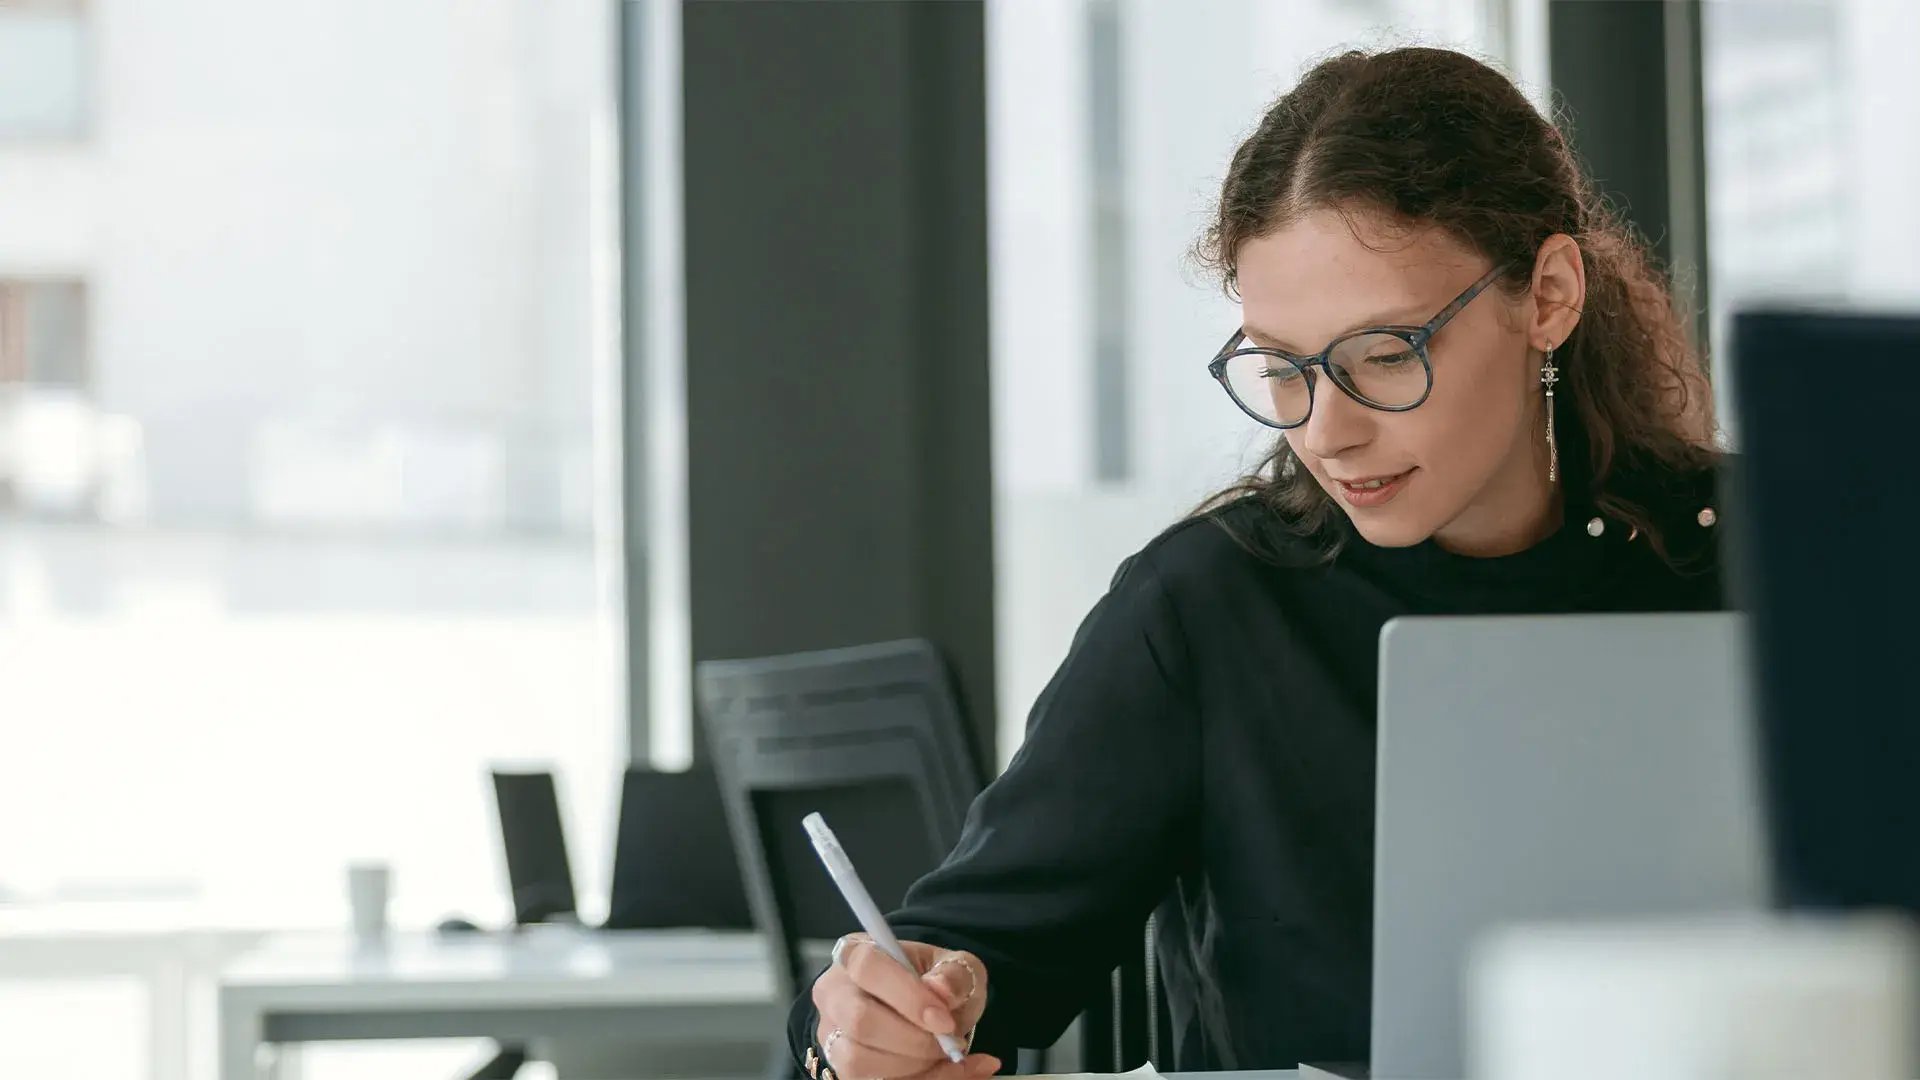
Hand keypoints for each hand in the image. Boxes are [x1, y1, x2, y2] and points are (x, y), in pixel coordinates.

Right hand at [812, 934, 997, 1079]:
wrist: (926, 1007)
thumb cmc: (935, 981)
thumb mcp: (957, 967)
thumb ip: (954, 975)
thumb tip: (941, 990)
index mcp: (856, 954)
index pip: (868, 968)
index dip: (908, 997)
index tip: (944, 1020)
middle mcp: (834, 994)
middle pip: (860, 1021)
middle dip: (913, 1040)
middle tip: (951, 1043)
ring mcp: (832, 1034)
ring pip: (858, 1060)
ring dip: (912, 1065)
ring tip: (947, 1056)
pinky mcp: (842, 1068)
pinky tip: (946, 1072)